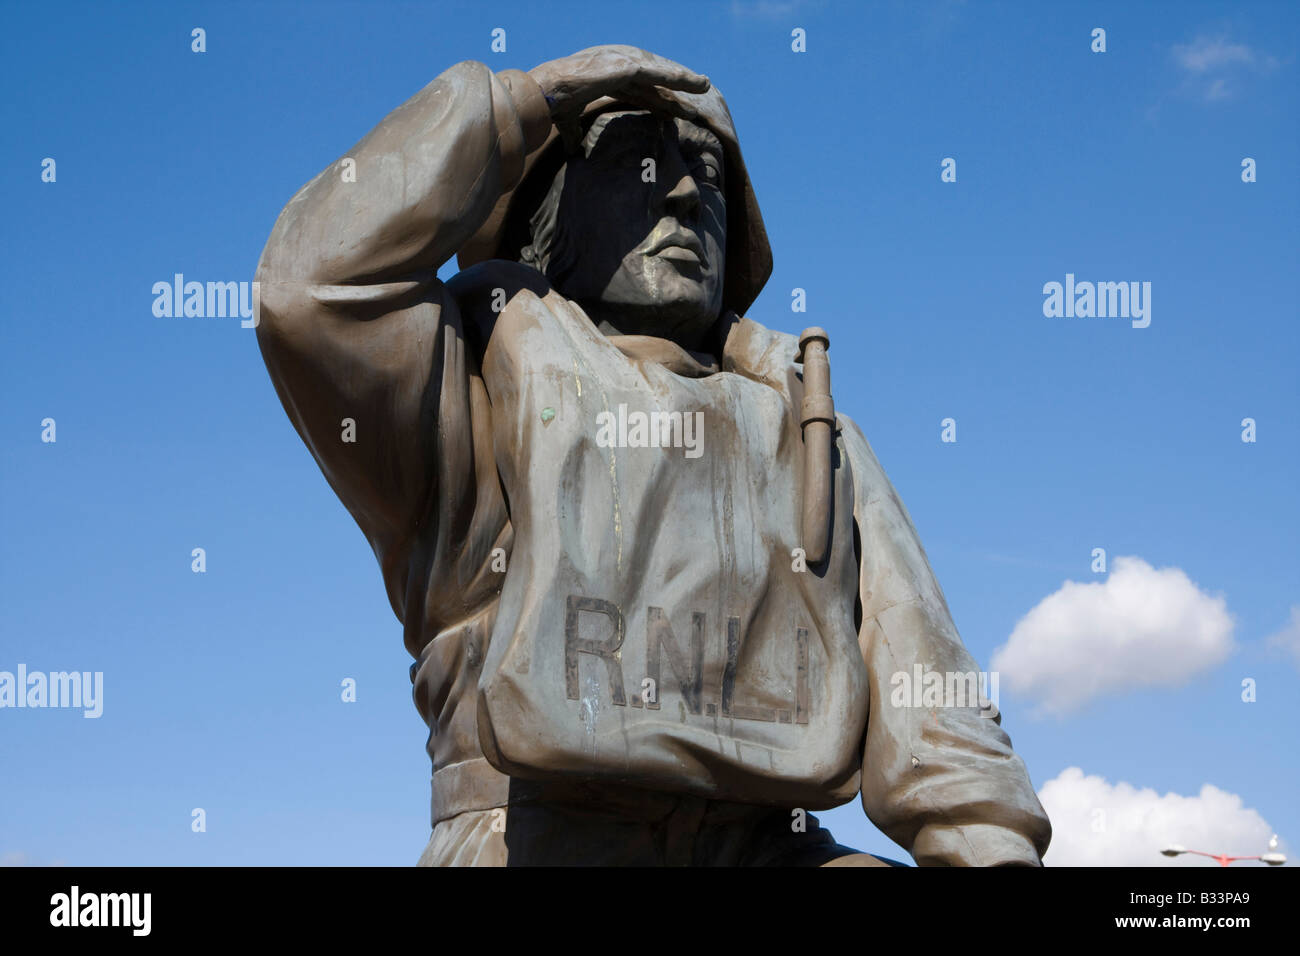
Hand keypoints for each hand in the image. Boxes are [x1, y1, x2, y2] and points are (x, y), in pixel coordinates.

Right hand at [528, 45, 710, 146]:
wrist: (545, 93)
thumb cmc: (553, 105)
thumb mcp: (569, 123)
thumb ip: (575, 135)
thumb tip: (572, 154)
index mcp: (607, 79)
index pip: (639, 92)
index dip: (657, 103)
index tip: (673, 115)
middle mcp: (617, 68)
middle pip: (654, 84)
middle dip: (674, 94)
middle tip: (695, 106)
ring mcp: (622, 64)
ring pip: (660, 75)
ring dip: (683, 81)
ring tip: (705, 86)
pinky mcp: (625, 67)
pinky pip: (657, 73)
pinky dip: (676, 77)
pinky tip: (694, 82)